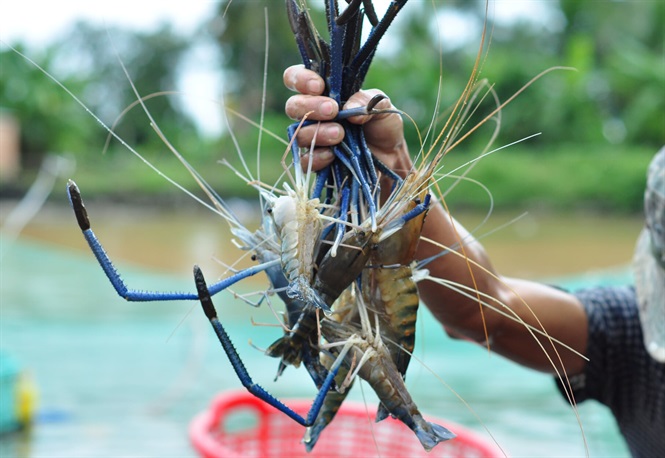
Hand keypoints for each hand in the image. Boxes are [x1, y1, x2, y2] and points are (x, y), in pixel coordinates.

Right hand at [283, 64, 411, 176]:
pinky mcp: (316, 161)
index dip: (300, 79)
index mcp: (324, 93)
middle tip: (332, 110)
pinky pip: (304, 160)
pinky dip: (317, 156)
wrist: (390, 157)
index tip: (318, 86)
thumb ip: (366, 100)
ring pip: (298, 133)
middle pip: (293, 106)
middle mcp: (313, 114)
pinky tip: (332, 154)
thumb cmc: (381, 125)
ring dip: (317, 132)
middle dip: (310, 106)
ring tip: (340, 134)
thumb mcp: (382, 106)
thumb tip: (348, 107)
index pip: (296, 78)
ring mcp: (313, 138)